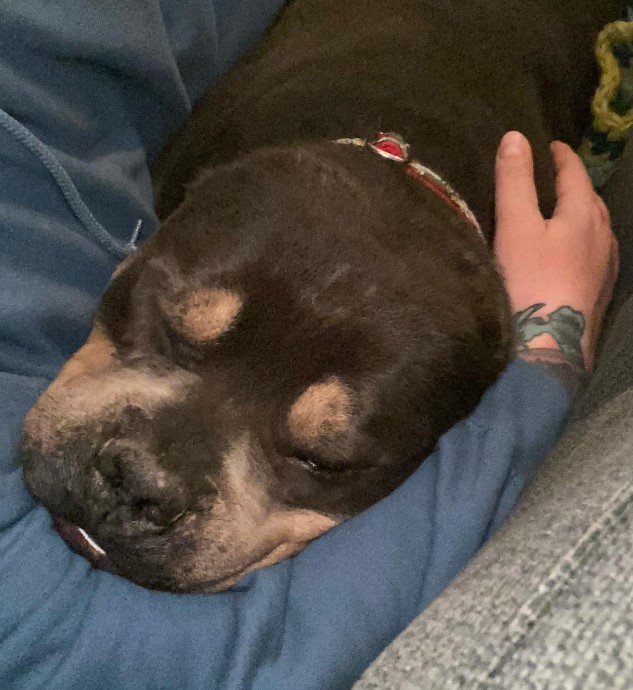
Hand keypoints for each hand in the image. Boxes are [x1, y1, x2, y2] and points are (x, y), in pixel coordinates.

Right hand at [494, 131, 618, 371]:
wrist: (549, 344)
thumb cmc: (529, 281)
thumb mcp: (515, 226)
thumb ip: (515, 181)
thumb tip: (516, 136)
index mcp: (583, 215)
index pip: (575, 174)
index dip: (561, 158)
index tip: (550, 147)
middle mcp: (602, 237)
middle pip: (592, 200)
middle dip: (575, 185)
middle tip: (555, 179)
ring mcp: (604, 268)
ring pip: (598, 230)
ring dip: (583, 215)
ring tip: (565, 215)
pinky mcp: (599, 294)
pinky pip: (596, 256)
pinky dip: (584, 244)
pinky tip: (574, 257)